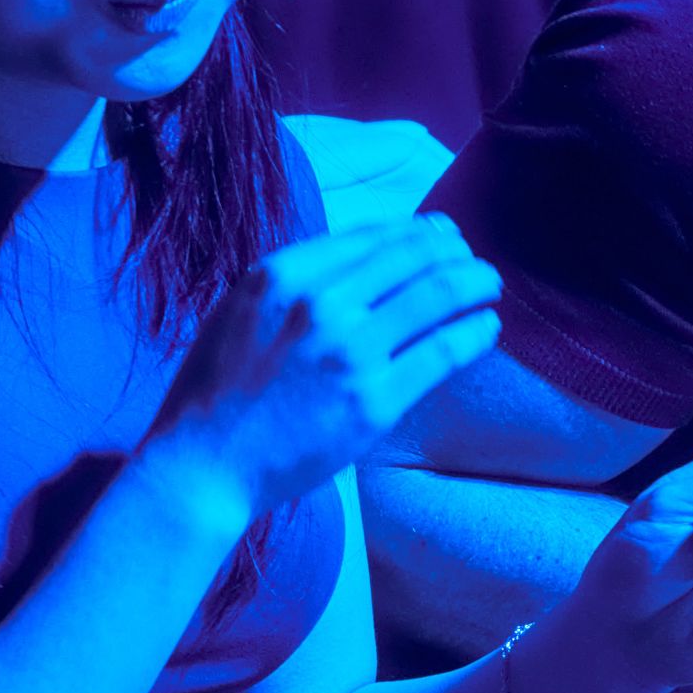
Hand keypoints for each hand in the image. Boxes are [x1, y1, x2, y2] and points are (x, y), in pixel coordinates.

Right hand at [148, 215, 503, 516]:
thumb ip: (296, 283)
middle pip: (413, 258)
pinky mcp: (374, 401)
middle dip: (454, 253)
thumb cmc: (217, 388)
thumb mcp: (241, 311)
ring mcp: (350, 353)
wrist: (204, 461)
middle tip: (473, 261)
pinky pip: (443, 352)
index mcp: (280, 276)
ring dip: (474, 284)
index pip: (371, 236)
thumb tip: (368, 260)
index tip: (440, 235)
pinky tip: (484, 327)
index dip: (416, 231)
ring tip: (487, 286)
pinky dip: (474, 333)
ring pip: (438, 297)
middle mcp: (318, 305)